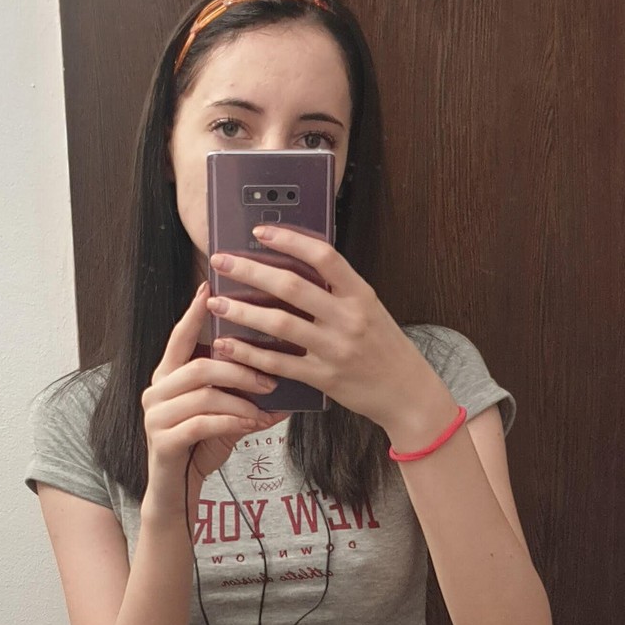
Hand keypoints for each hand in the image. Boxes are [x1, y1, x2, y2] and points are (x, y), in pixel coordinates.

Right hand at [141, 279, 287, 521]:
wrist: (177, 492)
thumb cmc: (201, 446)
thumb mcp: (227, 414)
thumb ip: (246, 393)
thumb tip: (286, 376)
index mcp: (168, 376)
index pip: (180, 336)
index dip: (194, 312)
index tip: (210, 287)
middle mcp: (156, 390)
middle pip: (200, 365)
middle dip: (240, 368)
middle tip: (271, 378)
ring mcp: (155, 415)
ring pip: (204, 394)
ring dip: (241, 398)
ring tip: (267, 405)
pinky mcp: (163, 440)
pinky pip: (203, 423)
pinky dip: (234, 421)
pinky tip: (254, 423)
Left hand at [206, 226, 417, 426]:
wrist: (407, 393)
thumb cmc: (384, 347)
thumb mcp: (370, 309)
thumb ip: (338, 290)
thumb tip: (295, 264)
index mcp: (361, 294)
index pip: (323, 256)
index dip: (289, 240)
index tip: (259, 231)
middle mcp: (349, 318)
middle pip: (291, 286)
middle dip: (250, 271)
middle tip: (221, 261)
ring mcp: (335, 349)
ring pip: (280, 324)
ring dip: (242, 312)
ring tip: (217, 303)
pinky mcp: (323, 377)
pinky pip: (279, 363)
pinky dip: (250, 354)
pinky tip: (228, 345)